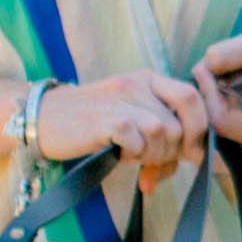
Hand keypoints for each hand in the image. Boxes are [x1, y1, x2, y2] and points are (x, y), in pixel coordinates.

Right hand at [32, 70, 212, 178]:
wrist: (42, 119)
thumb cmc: (91, 125)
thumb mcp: (132, 124)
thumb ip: (164, 138)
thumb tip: (197, 161)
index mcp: (149, 80)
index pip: (192, 97)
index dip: (199, 129)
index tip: (190, 153)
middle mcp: (138, 84)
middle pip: (179, 123)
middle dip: (172, 151)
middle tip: (151, 160)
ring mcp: (121, 100)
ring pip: (162, 132)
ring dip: (153, 154)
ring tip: (133, 156)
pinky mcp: (105, 120)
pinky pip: (137, 141)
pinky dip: (133, 154)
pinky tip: (119, 154)